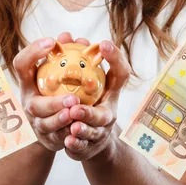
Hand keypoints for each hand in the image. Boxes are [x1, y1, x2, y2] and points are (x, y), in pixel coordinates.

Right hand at [12, 34, 84, 151]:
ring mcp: (37, 123)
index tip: (52, 41)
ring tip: (76, 114)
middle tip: (72, 99)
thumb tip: (68, 36)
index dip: (32, 52)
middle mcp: (29, 103)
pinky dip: (68, 134)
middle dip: (53, 102)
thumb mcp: (57, 73)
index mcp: (29, 83)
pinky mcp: (48, 139)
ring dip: (61, 120)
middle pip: (34, 104)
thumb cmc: (56, 90)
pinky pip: (58, 138)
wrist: (54, 126)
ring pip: (46, 125)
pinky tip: (79, 129)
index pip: (21, 64)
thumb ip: (64, 54)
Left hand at [63, 40, 131, 160]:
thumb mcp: (89, 80)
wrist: (91, 138)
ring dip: (83, 128)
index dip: (115, 59)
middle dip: (91, 110)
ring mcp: (100, 133)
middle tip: (75, 105)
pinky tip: (68, 141)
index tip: (103, 43)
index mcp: (111, 93)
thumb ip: (78, 59)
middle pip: (105, 114)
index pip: (120, 74)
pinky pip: (82, 148)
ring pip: (93, 133)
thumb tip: (65, 36)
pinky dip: (76, 144)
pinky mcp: (89, 148)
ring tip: (73, 125)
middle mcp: (109, 113)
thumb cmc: (88, 101)